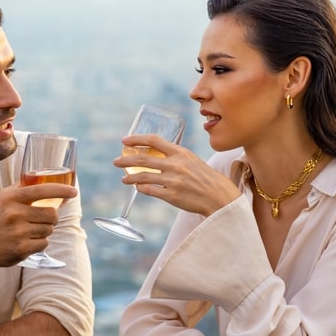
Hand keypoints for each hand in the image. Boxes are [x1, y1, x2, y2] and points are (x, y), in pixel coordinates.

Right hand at [0, 182, 76, 266]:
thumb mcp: (3, 199)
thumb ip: (22, 188)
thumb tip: (48, 181)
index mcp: (10, 197)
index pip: (42, 190)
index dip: (61, 190)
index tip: (73, 192)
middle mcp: (14, 213)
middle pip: (52, 214)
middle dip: (51, 218)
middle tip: (42, 219)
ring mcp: (18, 232)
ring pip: (49, 230)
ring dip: (44, 231)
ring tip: (28, 232)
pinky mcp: (21, 249)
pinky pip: (44, 243)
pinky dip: (39, 244)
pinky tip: (25, 242)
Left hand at [115, 135, 239, 216]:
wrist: (219, 196)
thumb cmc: (205, 177)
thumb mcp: (192, 160)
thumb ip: (175, 156)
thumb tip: (156, 155)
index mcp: (181, 152)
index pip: (154, 140)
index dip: (137, 139)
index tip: (125, 140)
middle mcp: (176, 165)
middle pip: (143, 159)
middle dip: (126, 160)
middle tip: (116, 161)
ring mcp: (173, 181)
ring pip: (143, 177)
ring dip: (130, 178)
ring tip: (123, 179)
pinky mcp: (172, 196)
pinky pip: (150, 190)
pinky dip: (141, 188)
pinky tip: (137, 188)